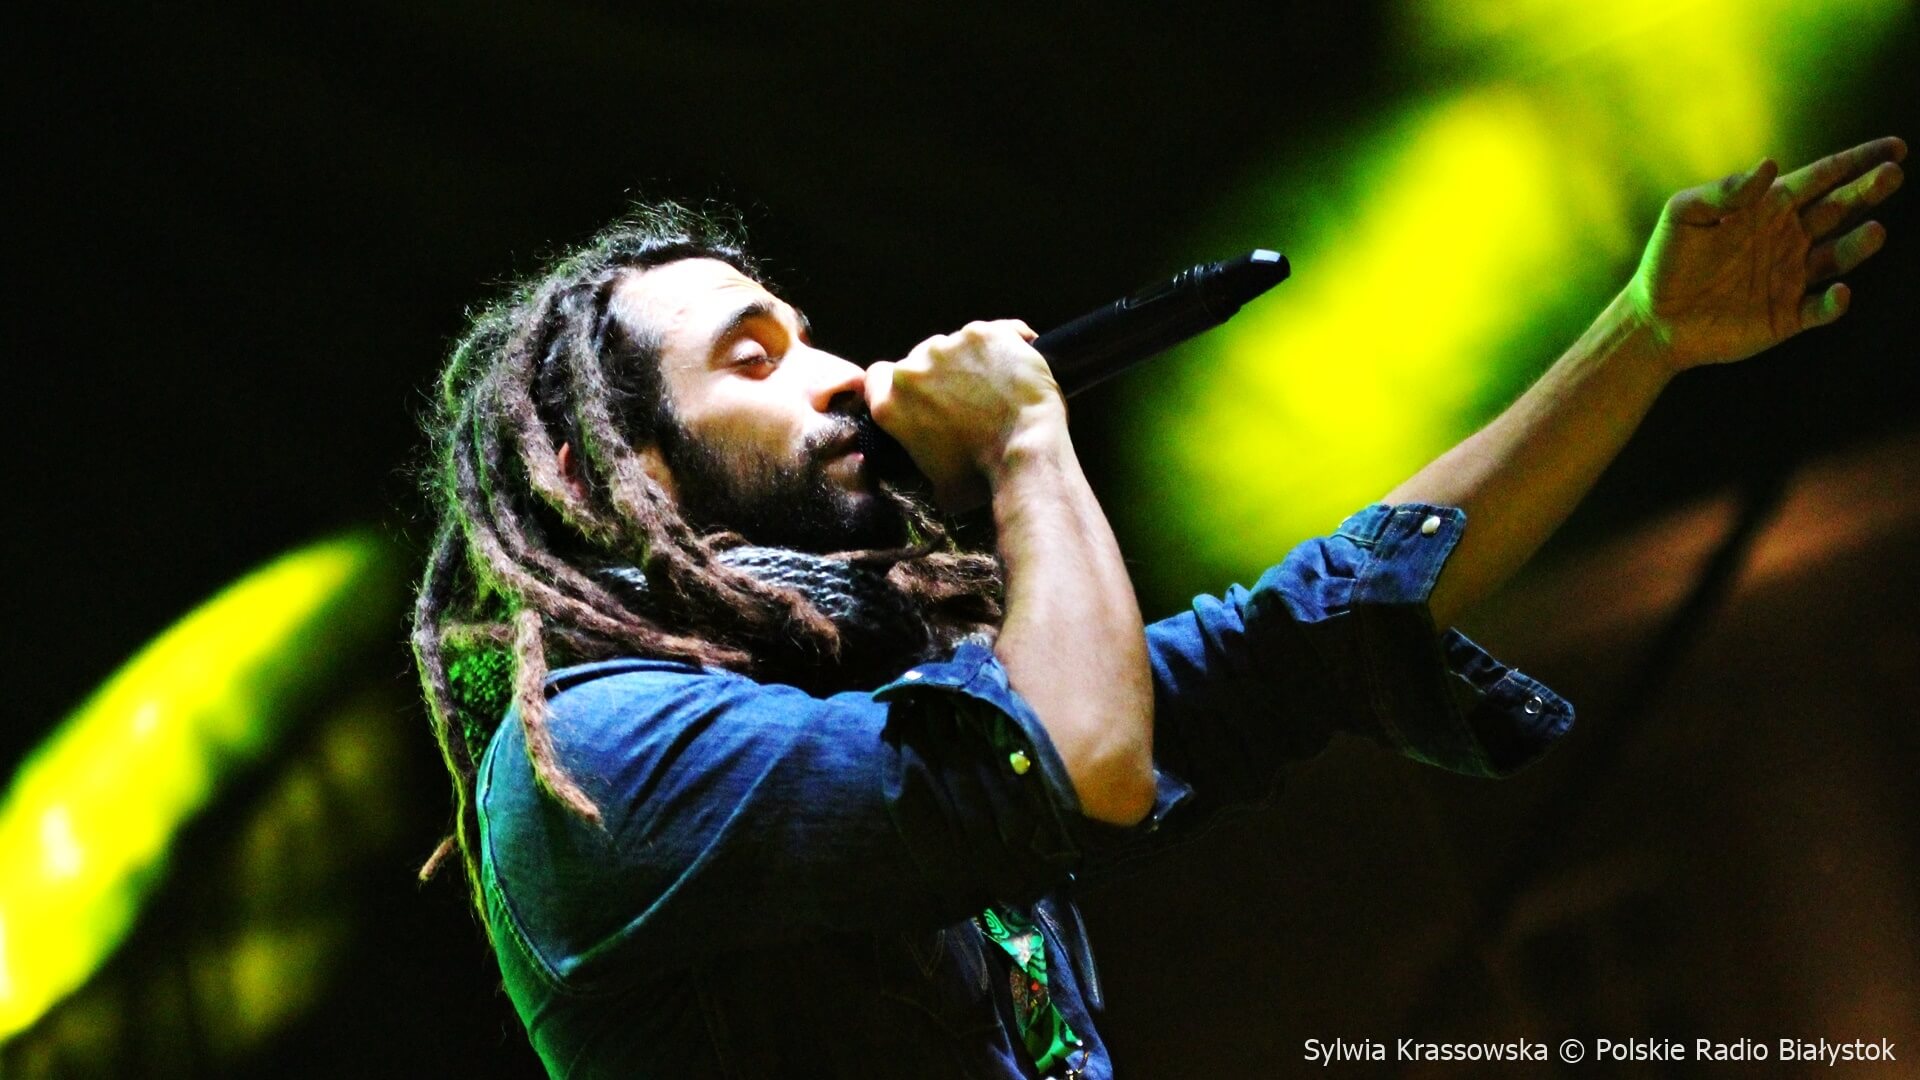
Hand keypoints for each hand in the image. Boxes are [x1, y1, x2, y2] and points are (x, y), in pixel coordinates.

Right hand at [864, 319, 1064, 507]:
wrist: (1024, 452)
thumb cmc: (983, 476)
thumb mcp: (939, 485)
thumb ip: (924, 462)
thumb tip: (937, 475)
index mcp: (890, 403)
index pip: (877, 377)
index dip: (897, 383)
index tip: (919, 393)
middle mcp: (913, 369)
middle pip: (920, 358)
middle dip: (941, 373)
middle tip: (969, 397)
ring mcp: (950, 345)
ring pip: (958, 343)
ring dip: (973, 359)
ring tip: (999, 385)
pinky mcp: (985, 333)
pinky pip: (999, 331)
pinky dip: (1010, 344)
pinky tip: (1022, 362)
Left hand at [1627, 136, 1904, 370]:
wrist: (1653, 319)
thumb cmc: (1667, 260)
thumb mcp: (1684, 215)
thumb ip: (1722, 191)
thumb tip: (1769, 165)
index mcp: (1771, 207)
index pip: (1824, 177)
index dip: (1858, 161)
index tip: (1895, 148)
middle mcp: (1790, 238)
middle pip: (1840, 209)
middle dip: (1868, 191)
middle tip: (1891, 175)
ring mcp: (1792, 277)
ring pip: (1839, 256)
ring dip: (1860, 245)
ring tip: (1876, 230)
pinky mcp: (1787, 316)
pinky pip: (1821, 308)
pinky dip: (1834, 302)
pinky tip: (1839, 293)